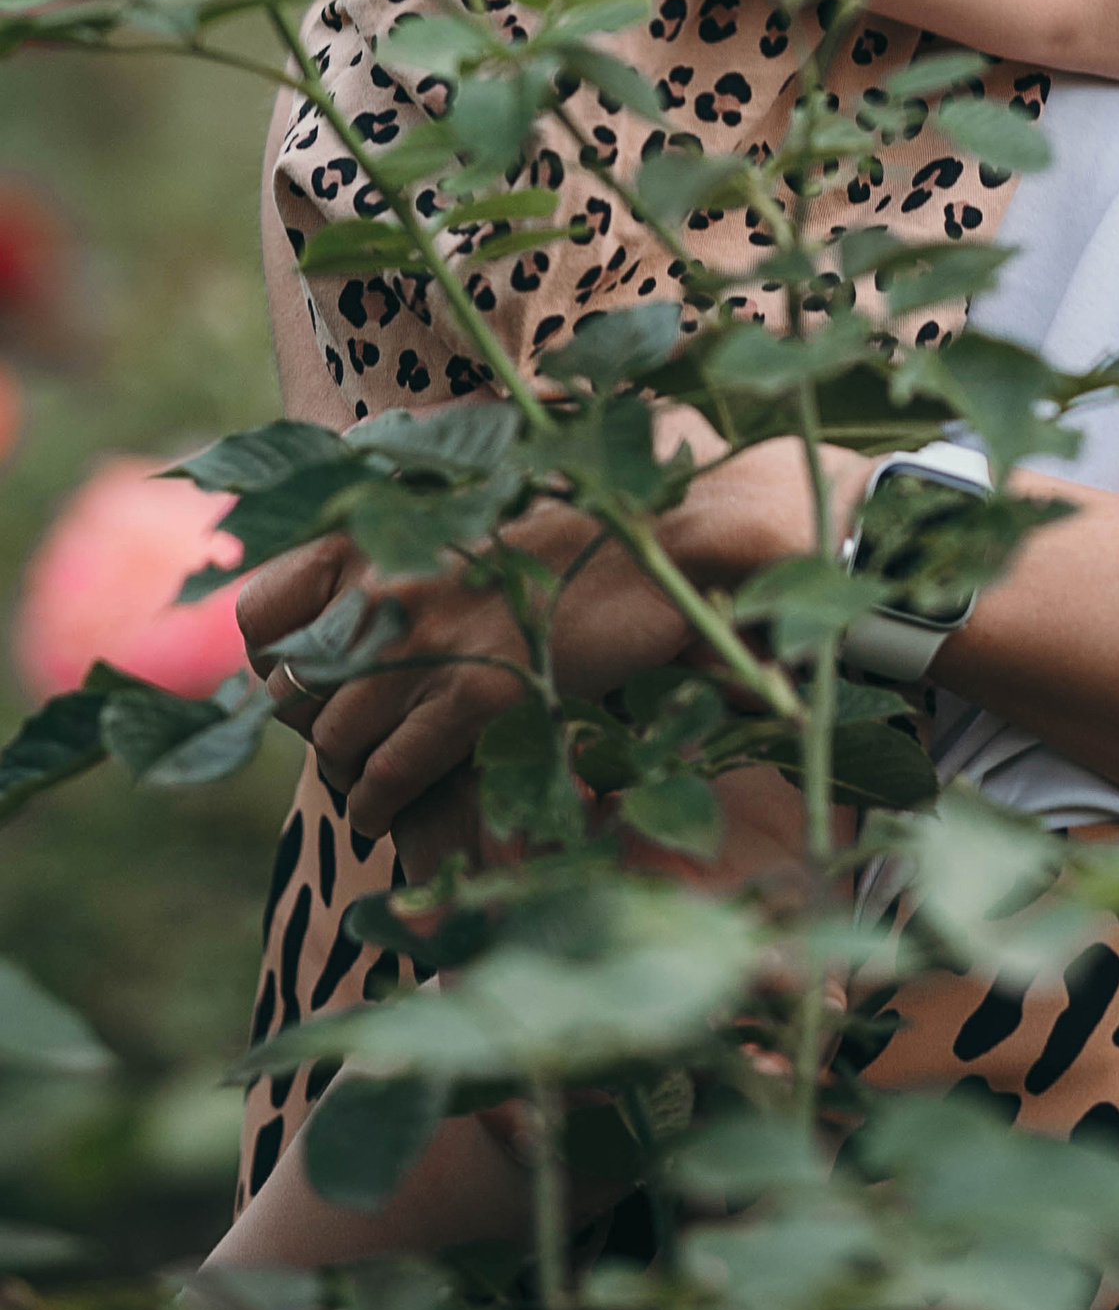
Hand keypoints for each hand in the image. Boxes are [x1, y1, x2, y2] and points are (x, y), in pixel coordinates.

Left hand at [240, 500, 696, 841]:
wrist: (667, 543)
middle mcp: (386, 583)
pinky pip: (389, 773)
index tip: (300, 680)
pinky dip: (376, 803)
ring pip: (335, 739)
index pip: (259, 611)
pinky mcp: (475, 694)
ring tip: (369, 780)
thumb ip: (411, 527)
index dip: (267, 660)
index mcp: (378, 529)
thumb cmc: (584, 519)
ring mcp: (428, 641)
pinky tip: (386, 810)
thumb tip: (359, 548)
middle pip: (292, 689)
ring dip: (345, 771)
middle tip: (348, 737)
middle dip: (310, 725)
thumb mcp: (480, 499)